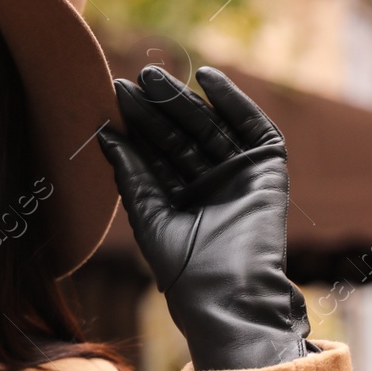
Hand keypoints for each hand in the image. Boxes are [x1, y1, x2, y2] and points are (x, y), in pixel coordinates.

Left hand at [96, 65, 312, 370]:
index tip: (112, 96)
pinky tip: (209, 79)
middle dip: (156, 109)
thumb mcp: (148, 215)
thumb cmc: (184, 268)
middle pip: (180, 136)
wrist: (228, 293)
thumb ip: (131, 174)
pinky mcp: (267, 170)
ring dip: (184, 100)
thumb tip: (104, 134)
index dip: (135, 126)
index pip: (155, 154)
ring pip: (209, 128)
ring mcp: (238, 176)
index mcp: (179, 201)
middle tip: (132, 79)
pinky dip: (234, 102)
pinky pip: (252, 127)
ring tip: (155, 76)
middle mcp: (208, 186)